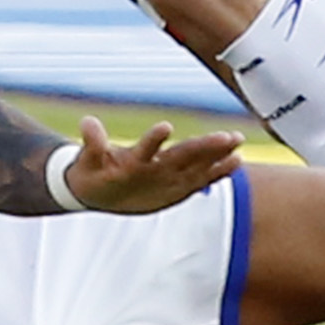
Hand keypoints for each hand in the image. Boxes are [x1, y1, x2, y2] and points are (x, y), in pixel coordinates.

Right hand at [64, 114, 242, 214]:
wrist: (100, 202)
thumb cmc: (93, 175)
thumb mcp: (86, 160)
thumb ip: (91, 142)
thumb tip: (87, 122)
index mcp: (130, 168)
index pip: (144, 152)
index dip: (153, 141)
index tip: (164, 127)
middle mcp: (154, 178)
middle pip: (181, 160)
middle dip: (205, 148)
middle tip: (227, 137)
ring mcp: (168, 186)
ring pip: (197, 169)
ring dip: (218, 156)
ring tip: (237, 141)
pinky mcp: (176, 191)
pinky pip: (202, 181)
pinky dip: (219, 171)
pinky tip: (238, 159)